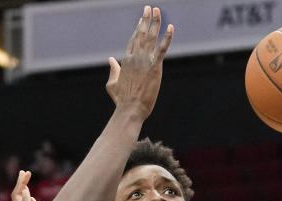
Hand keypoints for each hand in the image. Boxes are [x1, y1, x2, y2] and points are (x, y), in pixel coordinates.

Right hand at [106, 5, 173, 119]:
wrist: (130, 109)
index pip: (133, 40)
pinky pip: (162, 49)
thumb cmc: (121, 100)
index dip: (138, 28)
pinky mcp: (155, 67)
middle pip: (141, 34)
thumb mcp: (112, 84)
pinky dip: (167, 37)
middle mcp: (135, 57)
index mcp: (126, 60)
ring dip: (155, 22)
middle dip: (146, 19)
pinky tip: (171, 27)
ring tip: (157, 11)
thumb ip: (112, 70)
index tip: (142, 18)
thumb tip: (110, 60)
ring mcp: (145, 61)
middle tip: (149, 8)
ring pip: (151, 37)